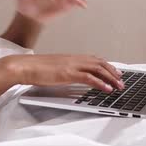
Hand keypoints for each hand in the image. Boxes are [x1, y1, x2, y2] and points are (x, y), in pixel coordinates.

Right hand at [5, 54, 124, 91]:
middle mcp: (73, 59)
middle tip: (121, 79)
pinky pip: (89, 78)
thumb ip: (63, 70)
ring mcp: (71, 65)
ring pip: (97, 68)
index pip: (93, 59)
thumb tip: (68, 76)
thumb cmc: (34, 68)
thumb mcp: (52, 68)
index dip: (105, 65)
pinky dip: (100, 83)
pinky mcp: (68, 73)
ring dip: (111, 77)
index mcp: (70, 57)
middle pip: (99, 62)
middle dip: (112, 71)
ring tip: (119, 86)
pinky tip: (107, 89)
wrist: (24, 66)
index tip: (113, 71)